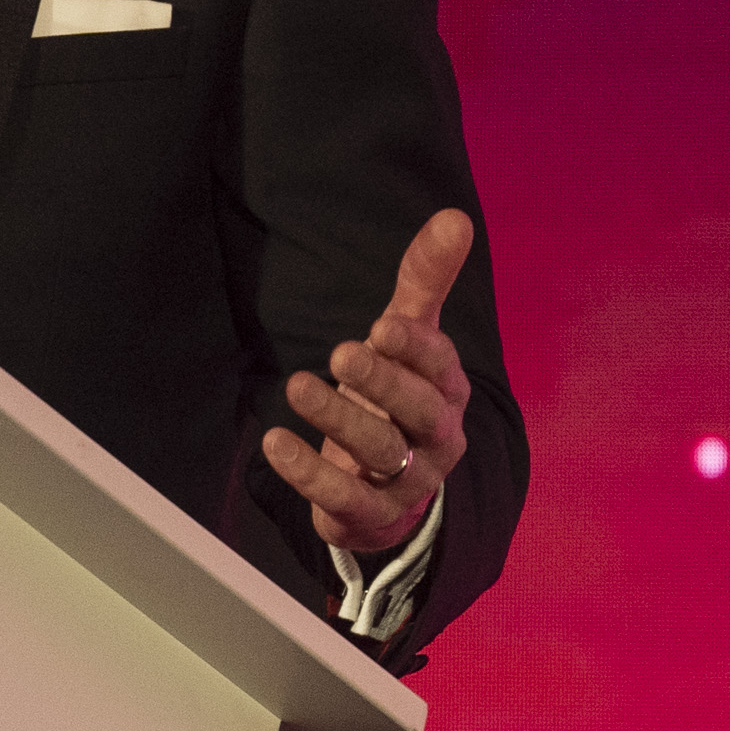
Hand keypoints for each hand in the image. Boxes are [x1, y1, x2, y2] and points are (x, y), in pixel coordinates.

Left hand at [263, 208, 473, 557]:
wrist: (390, 487)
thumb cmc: (396, 397)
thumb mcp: (407, 339)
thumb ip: (424, 281)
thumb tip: (455, 216)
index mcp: (448, 389)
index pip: (440, 366)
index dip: (415, 347)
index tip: (382, 325)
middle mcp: (438, 436)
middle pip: (419, 411)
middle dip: (381, 382)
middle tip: (340, 353)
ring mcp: (410, 480)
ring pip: (382, 451)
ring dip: (338, 419)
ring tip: (296, 386)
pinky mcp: (374, 514)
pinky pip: (347, 498)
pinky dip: (309, 473)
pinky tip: (274, 442)